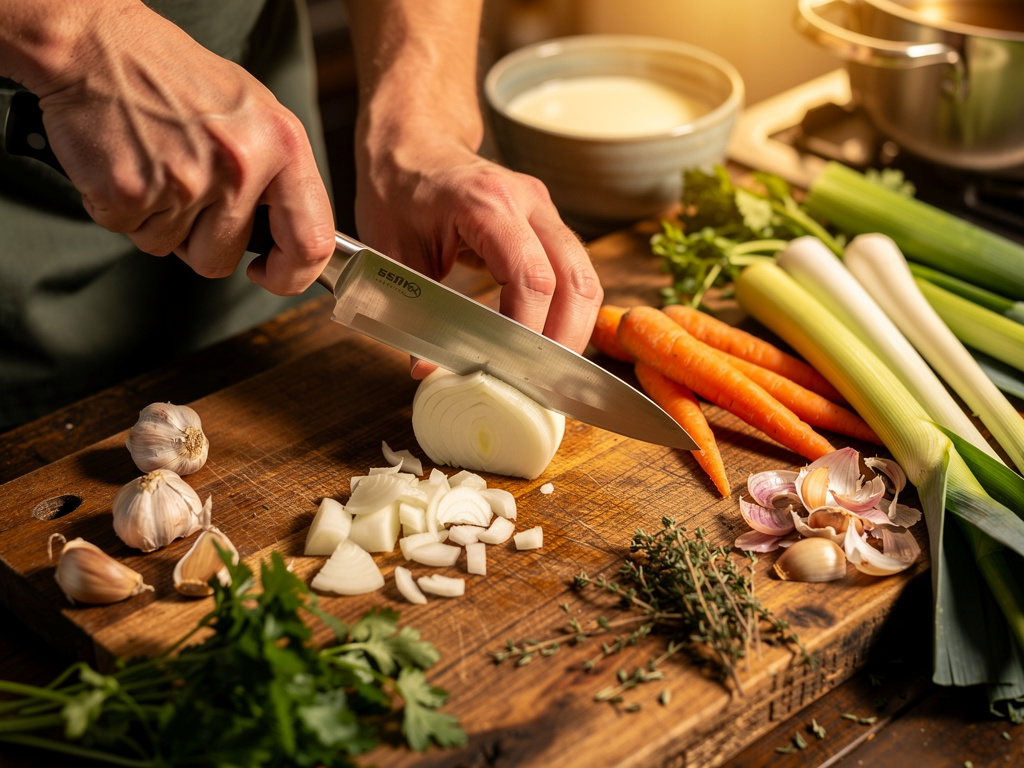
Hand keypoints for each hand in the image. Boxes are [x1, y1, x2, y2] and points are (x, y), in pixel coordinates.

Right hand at [8, 1, 334, 294]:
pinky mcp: (131, 191)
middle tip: (185, 193)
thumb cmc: (176, 77)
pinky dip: (123, 209)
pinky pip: (131, 232)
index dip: (292, 275)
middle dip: (200, 243)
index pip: (312, 242)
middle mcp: (240, 166)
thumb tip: (294, 239)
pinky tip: (128, 163)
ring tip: (156, 165)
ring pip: (172, 248)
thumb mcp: (255, 114)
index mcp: (283, 144)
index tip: (270, 272)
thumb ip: (278, 177)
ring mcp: (185, 181)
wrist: (96, 45)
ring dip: (159, 221)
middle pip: (222, 259)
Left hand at [353, 138, 603, 375]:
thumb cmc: (398, 191)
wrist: (411, 143)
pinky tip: (550, 341)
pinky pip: (576, 273)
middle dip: (564, 338)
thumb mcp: (392, 254)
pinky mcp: (549, 224)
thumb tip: (426, 369)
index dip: (528, 329)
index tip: (511, 368)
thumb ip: (412, 312)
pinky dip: (570, 311)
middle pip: (575, 279)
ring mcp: (544, 210)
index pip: (530, 277)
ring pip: (585, 277)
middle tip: (543, 383)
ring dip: (575, 328)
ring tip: (549, 370)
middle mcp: (527, 201)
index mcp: (486, 202)